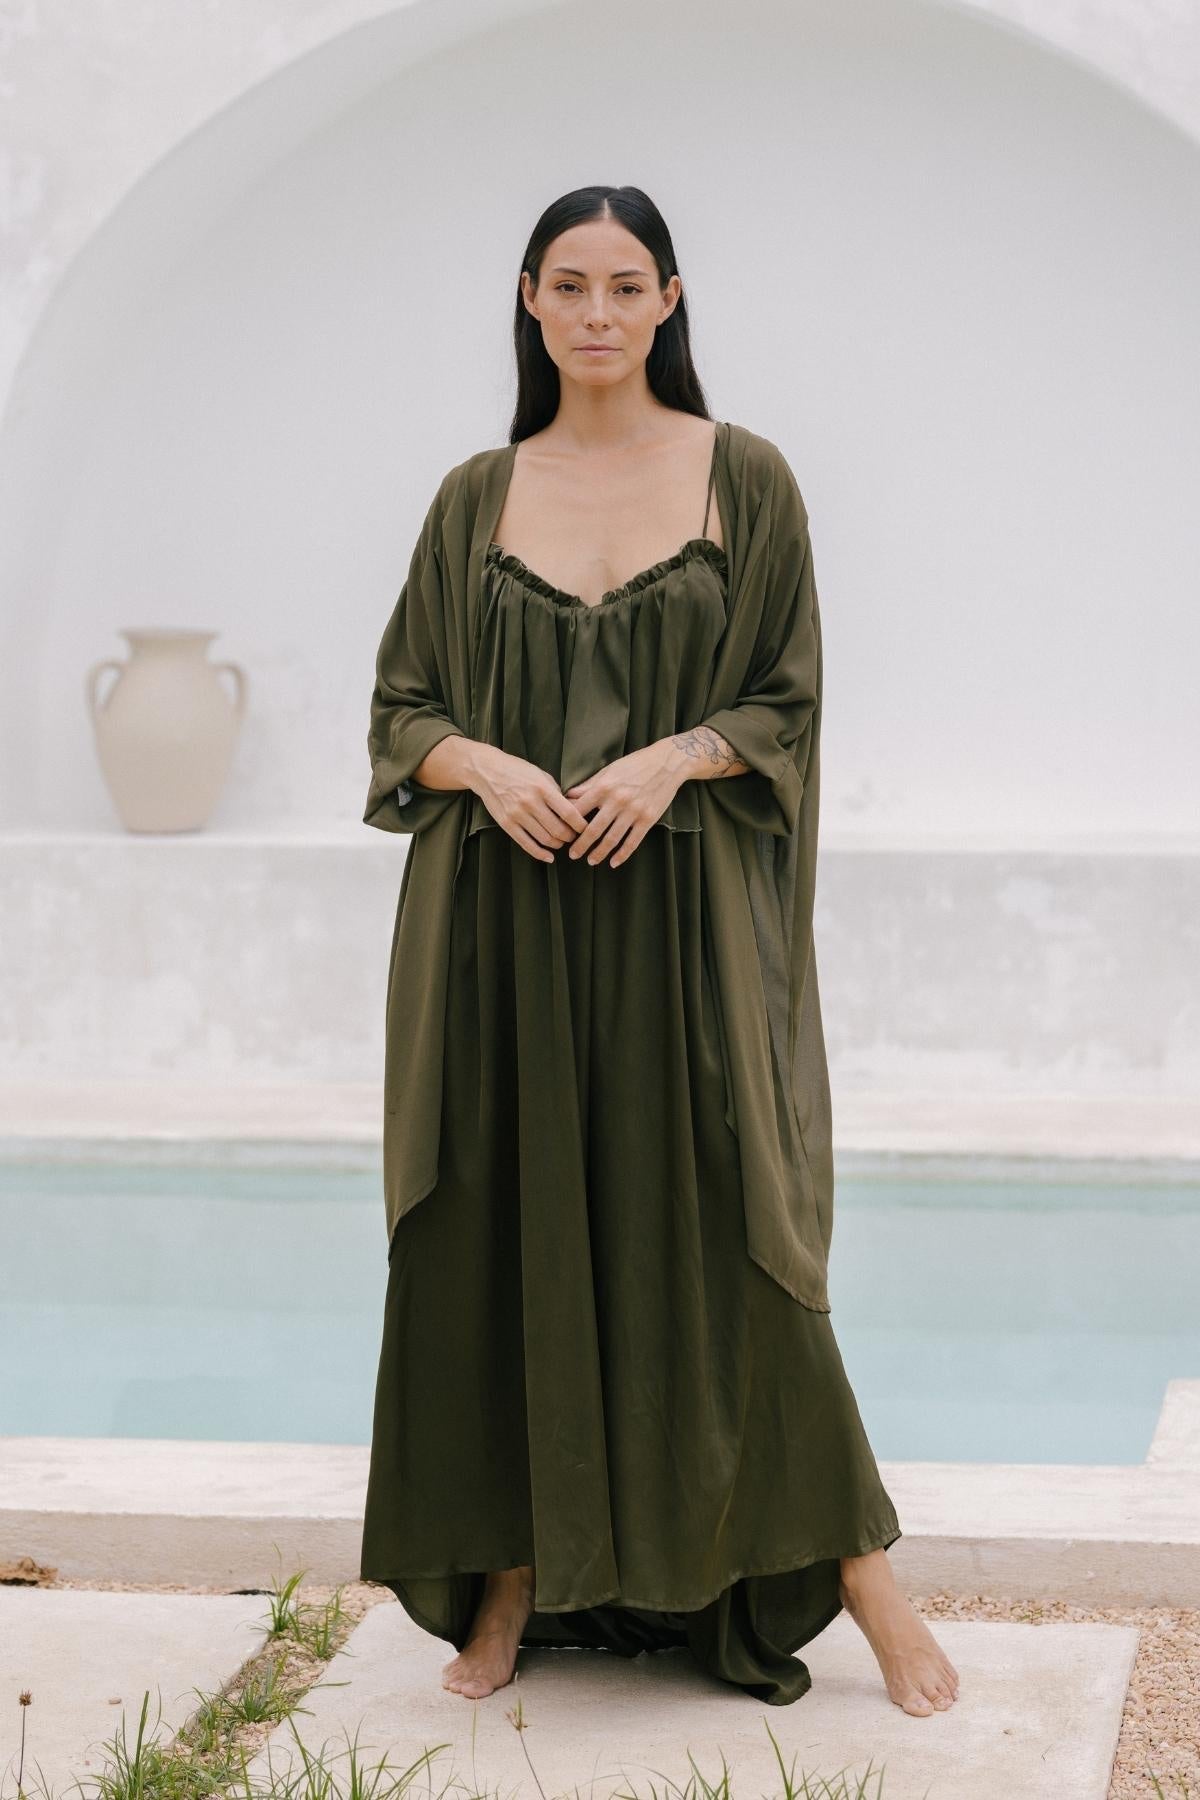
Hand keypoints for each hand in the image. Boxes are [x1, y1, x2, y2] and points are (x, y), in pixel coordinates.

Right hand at [473, 746, 589, 863]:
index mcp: (543, 788)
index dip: (581, 825)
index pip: (569, 812)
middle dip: (570, 837)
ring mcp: (517, 814)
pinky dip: (540, 854)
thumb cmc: (517, 770)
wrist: (487, 771)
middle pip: (558, 829)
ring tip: (561, 842)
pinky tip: (549, 857)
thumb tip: (574, 809)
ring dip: (557, 844)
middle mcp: (530, 802)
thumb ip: (556, 792)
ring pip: (545, 839)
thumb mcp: (541, 775)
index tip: (586, 828)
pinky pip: (526, 844)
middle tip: (573, 836)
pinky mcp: (506, 823)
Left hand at [563, 742, 682, 867]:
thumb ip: (589, 785)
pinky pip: (633, 842)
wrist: (668, 762)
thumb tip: (568, 796)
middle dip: (581, 845)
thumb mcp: (609, 770)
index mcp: (604, 787)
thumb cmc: (635, 764)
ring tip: (591, 861)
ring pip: (612, 839)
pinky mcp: (648, 819)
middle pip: (593, 829)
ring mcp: (633, 811)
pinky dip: (622, 855)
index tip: (563, 833)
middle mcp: (617, 800)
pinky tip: (614, 863)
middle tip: (572, 855)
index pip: (579, 810)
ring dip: (599, 853)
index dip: (568, 824)